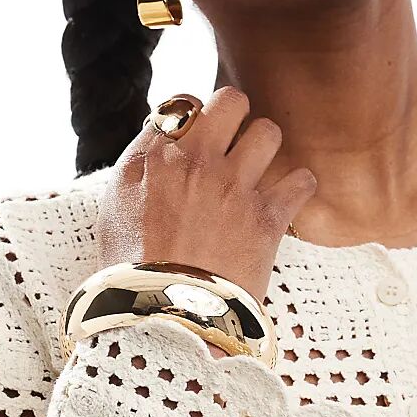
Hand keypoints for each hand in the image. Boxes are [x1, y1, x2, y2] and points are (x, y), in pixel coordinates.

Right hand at [96, 86, 315, 303]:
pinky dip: (298, 188)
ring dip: (265, 149)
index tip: (198, 135)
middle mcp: (196, 161)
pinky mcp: (268, 218)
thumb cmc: (132, 270)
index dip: (195, 116)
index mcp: (154, 157)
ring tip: (257, 172)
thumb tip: (158, 139)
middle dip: (235, 116)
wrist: (164, 317)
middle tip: (232, 141)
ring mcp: (235, 187)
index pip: (184, 102)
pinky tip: (286, 199)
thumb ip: (139, 167)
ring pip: (269, 132)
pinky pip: (302, 180)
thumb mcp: (114, 209)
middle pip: (232, 100)